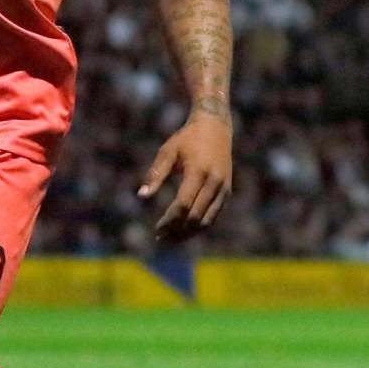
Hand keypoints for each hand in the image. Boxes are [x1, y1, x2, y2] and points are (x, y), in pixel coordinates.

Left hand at [139, 109, 232, 244]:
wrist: (216, 127)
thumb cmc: (187, 139)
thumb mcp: (168, 151)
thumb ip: (155, 173)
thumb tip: (142, 196)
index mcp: (199, 172)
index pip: (183, 204)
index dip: (169, 220)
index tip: (156, 230)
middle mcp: (214, 183)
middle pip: (195, 217)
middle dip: (177, 231)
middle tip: (160, 239)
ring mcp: (223, 189)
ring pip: (207, 221)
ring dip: (188, 234)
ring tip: (170, 240)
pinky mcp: (227, 192)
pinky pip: (213, 216)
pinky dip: (199, 227)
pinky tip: (183, 231)